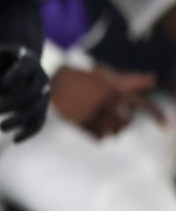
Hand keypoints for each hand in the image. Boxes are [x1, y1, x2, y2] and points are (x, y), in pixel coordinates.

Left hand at [0, 44, 50, 142]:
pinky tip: (15, 140)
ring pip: (37, 110)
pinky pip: (39, 121)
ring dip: (19, 120)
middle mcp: (40, 77)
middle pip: (30, 94)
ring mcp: (43, 93)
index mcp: (28, 60)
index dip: (10, 78)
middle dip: (9, 104)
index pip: (23, 69)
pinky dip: (29, 132)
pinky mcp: (40, 106)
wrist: (17, 59)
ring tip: (1, 127)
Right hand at [48, 62, 164, 139]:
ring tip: (103, 120)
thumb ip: (130, 78)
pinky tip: (93, 126)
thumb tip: (153, 79)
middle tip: (113, 114)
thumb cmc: (78, 77)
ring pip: (114, 131)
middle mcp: (108, 104)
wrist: (48, 84)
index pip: (143, 104)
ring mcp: (95, 116)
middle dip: (123, 120)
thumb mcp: (104, 74)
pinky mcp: (83, 125)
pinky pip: (100, 137)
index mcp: (115, 90)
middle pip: (127, 121)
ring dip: (112, 128)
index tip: (167, 126)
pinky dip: (99, 134)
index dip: (157, 115)